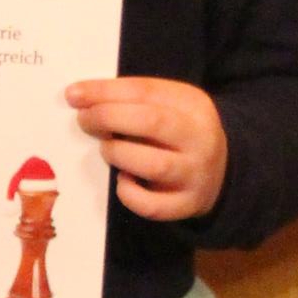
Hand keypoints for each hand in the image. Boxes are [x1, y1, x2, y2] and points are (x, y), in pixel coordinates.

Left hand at [65, 77, 226, 219]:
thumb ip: (131, 100)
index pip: (145, 91)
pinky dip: (130, 194)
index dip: (105, 91)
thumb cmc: (178, 134)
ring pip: (154, 164)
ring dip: (118, 154)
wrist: (223, 171)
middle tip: (85, 121)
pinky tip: (123, 181)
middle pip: (152, 122)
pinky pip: (153, 206)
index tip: (74, 94)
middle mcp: (199, 138)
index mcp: (193, 105)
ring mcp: (195, 173)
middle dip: (108, 118)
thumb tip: (80, 97)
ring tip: (107, 149)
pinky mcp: (187, 204)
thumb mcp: (168, 105)